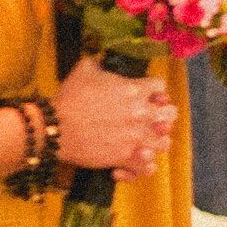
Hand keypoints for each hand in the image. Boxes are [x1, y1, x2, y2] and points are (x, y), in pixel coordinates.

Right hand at [56, 59, 172, 183]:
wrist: (55, 128)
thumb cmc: (69, 98)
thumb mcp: (84, 70)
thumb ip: (98, 63)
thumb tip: (100, 60)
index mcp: (134, 90)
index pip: (160, 87)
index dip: (154, 90)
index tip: (146, 94)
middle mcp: (140, 114)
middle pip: (171, 114)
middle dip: (163, 114)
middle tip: (150, 117)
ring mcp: (134, 138)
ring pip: (165, 143)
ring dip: (156, 140)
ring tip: (145, 140)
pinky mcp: (124, 158)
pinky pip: (147, 167)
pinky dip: (144, 165)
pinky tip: (134, 159)